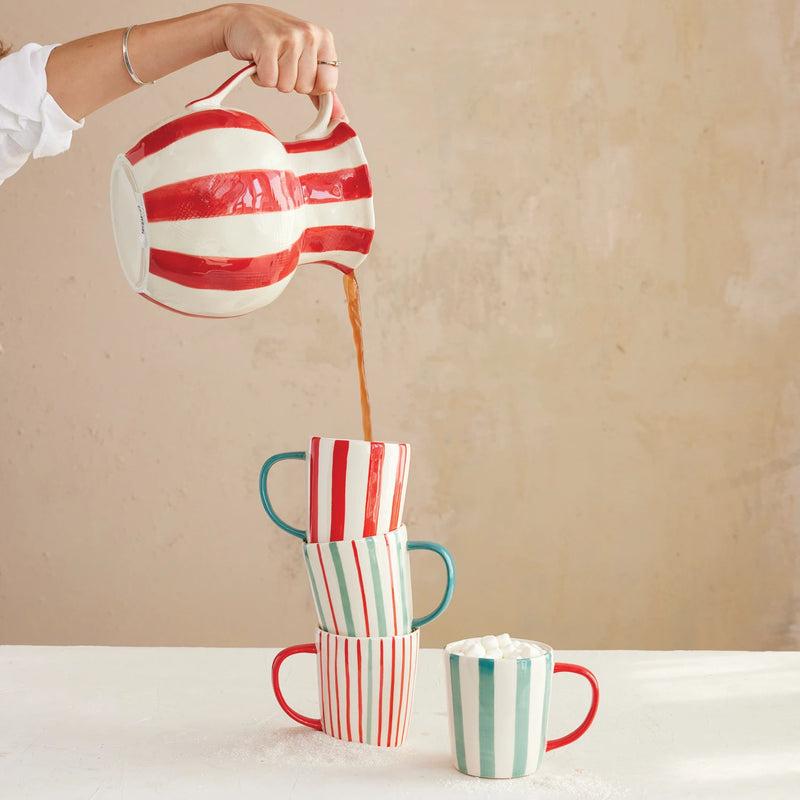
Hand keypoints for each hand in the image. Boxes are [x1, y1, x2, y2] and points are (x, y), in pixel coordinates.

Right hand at [219, 4, 338, 96]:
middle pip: (305, 88)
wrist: (240, 21)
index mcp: (324, 39)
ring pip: (286, 86)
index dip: (312, 86)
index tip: (300, 70)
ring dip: (274, 79)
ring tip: (269, 59)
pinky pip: (269, 81)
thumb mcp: (306, 60)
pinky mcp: (267, 43)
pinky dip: (260, 77)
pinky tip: (259, 59)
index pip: (328, 85)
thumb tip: (341, 117)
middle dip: (289, 81)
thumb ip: (323, 89)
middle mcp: (309, 35)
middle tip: (280, 61)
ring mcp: (289, 38)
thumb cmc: (275, 41)